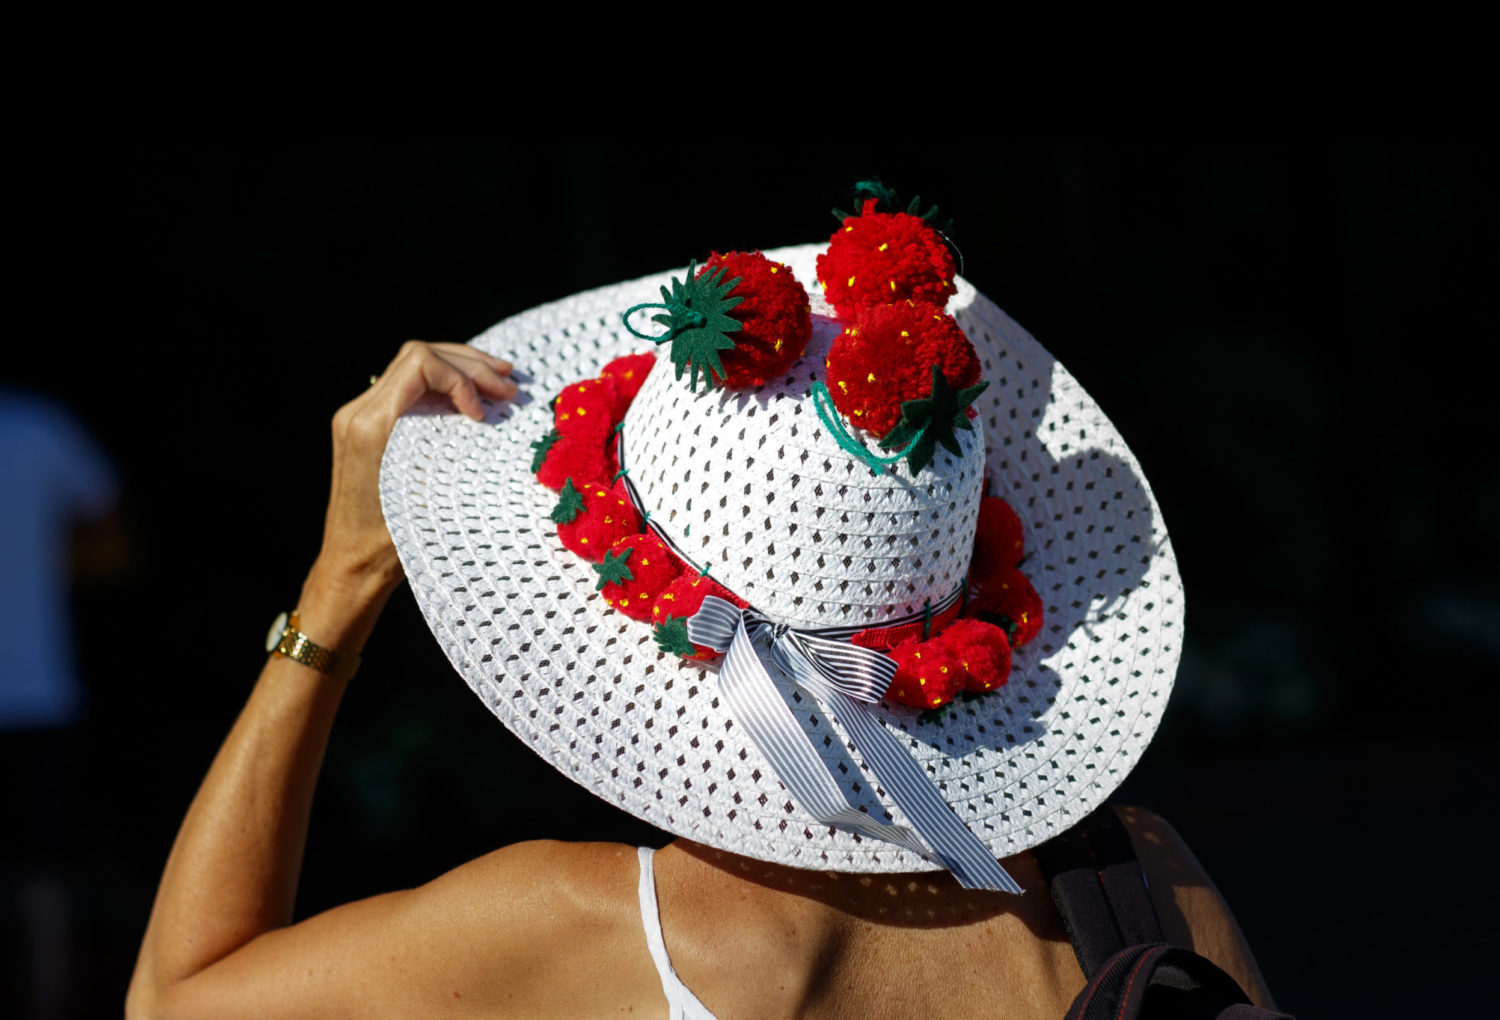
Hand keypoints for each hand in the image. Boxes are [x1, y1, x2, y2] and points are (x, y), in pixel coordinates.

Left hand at [310, 341, 515, 608]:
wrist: (352, 565)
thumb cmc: (391, 543)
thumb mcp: (428, 496)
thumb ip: (449, 447)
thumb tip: (490, 418)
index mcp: (371, 426)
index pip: (419, 363)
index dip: (460, 377)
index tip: (481, 413)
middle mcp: (359, 413)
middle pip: (419, 356)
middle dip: (470, 367)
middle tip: (509, 387)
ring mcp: (359, 416)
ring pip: (414, 366)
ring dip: (461, 371)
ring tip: (501, 383)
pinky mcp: (367, 425)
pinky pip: (408, 388)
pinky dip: (446, 387)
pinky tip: (474, 398)